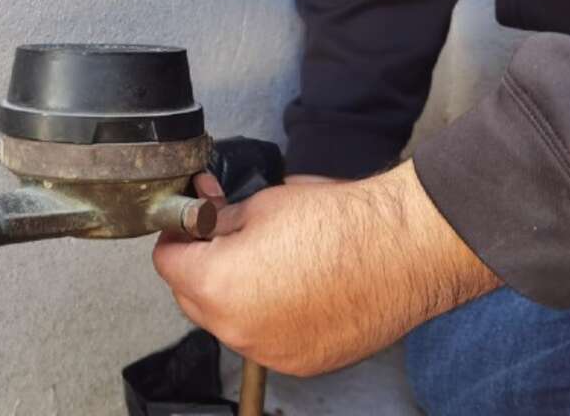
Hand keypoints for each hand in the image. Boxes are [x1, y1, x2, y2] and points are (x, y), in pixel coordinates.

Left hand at [152, 162, 499, 376]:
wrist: (402, 249)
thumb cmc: (338, 224)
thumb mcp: (258, 206)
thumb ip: (218, 222)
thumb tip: (203, 222)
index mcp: (216, 285)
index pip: (167, 263)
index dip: (176, 238)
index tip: (188, 228)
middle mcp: (237, 329)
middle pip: (192, 299)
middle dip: (200, 269)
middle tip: (223, 240)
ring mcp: (270, 352)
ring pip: (229, 323)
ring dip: (233, 296)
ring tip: (267, 263)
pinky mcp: (301, 362)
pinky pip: (265, 340)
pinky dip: (268, 318)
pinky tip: (294, 290)